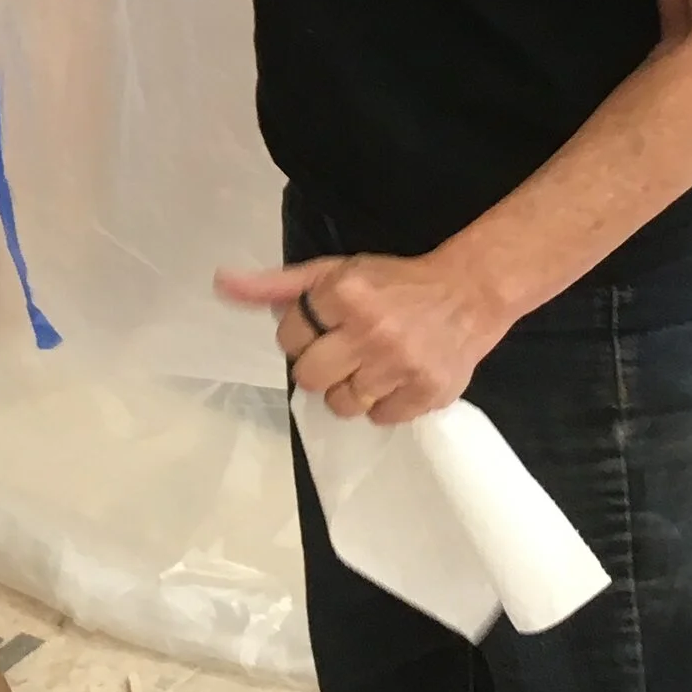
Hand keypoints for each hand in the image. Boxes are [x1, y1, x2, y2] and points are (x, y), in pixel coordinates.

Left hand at [214, 251, 504, 425]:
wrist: (469, 294)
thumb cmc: (393, 282)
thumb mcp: (335, 272)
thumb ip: (277, 285)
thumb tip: (222, 284)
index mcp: (344, 293)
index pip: (289, 337)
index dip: (302, 335)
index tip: (325, 327)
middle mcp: (370, 330)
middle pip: (309, 378)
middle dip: (321, 367)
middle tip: (344, 352)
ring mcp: (399, 365)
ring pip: (341, 405)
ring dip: (350, 390)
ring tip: (370, 367)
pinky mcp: (426, 393)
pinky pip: (379, 419)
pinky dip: (383, 404)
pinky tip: (395, 378)